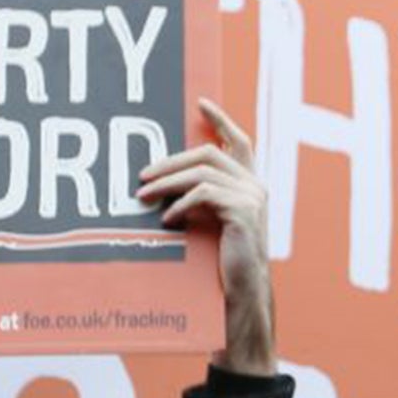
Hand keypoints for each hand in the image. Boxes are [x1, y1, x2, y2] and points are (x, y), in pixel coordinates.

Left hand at [137, 100, 274, 375]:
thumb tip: (161, 181)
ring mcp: (253, 198)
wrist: (241, 294)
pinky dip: (180, 204)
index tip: (201, 103)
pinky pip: (205, 194)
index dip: (220, 120)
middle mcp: (255, 186)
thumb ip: (201, 199)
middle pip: (209, 153)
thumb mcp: (211, 224)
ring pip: (203, 171)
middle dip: (171, 160)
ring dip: (167, 181)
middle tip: (142, 176)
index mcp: (250, 186)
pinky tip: (167, 219)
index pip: (239, 141)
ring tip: (143, 196)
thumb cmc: (221, 264)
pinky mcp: (244, 212)